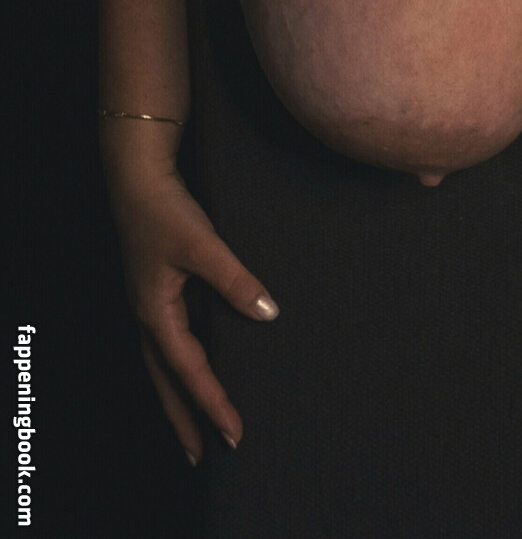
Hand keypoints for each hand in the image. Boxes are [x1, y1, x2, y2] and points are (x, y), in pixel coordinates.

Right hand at [105, 153, 278, 465]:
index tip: (234, 434)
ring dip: (182, 396)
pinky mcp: (161, 291)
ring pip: (166, 365)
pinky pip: (176, 339)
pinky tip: (209, 364)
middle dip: (183, 421)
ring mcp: (153, 305)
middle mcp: (150, 317)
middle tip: (201, 458)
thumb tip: (269, 313)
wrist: (138, 178)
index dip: (213, 404)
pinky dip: (188, 361)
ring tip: (199, 426)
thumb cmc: (167, 210)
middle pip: (166, 383)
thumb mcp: (203, 245)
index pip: (190, 371)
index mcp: (156, 314)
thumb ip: (236, 279)